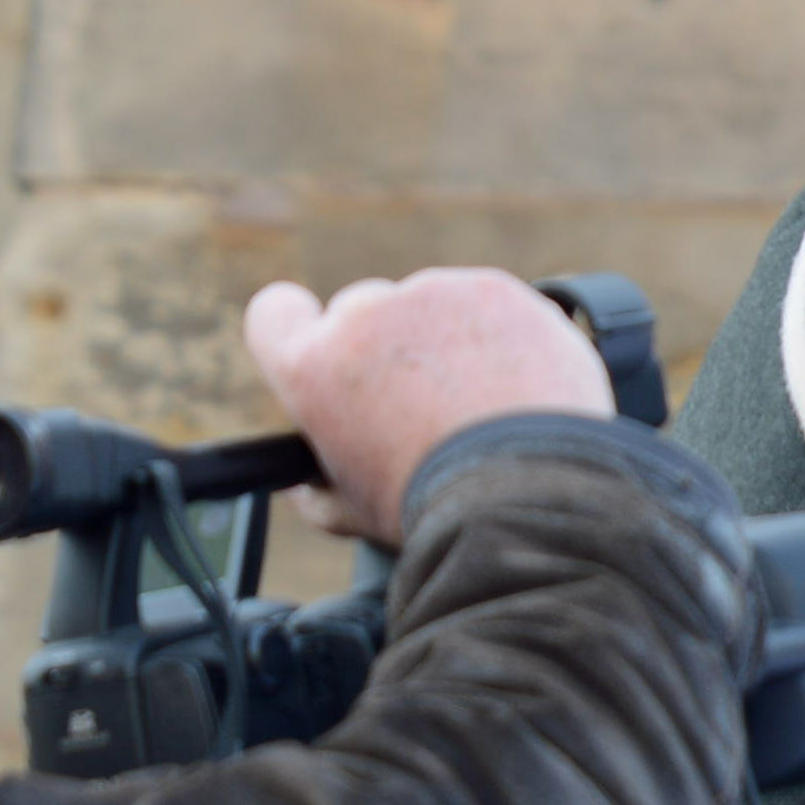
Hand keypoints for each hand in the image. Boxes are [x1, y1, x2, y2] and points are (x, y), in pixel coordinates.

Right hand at [242, 272, 617, 544]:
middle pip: (362, 313)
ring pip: (429, 307)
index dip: (296, 328)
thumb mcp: (355, 514)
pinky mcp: (493, 290)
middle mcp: (362, 316)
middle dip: (388, 347)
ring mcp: (431, 295)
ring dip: (448, 340)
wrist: (530, 493)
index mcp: (312, 369)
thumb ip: (318, 489)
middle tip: (429, 403)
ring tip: (485, 405)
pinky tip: (519, 386)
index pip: (274, 315)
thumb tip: (305, 483)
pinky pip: (487, 305)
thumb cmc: (437, 510)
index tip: (324, 345)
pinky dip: (501, 335)